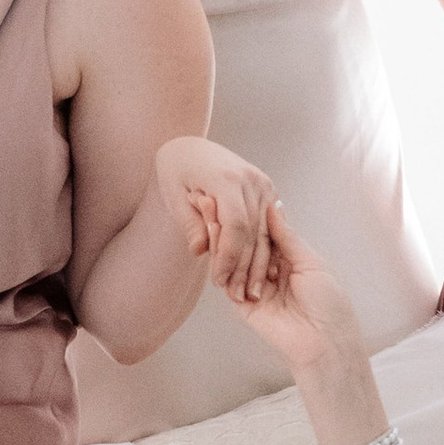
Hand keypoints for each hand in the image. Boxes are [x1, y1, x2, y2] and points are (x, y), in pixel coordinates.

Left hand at [157, 136, 279, 304]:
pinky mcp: (268, 190)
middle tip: (235, 296)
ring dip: (257, 265)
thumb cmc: (177, 171)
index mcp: (226, 178)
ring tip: (249, 292)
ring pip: (265, 233)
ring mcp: (263, 184)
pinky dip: (264, 250)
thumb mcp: (174, 196)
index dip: (229, 257)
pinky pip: (269, 226)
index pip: (236, 225)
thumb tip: (200, 251)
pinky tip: (260, 274)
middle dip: (244, 268)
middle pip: (253, 232)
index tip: (218, 280)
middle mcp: (251, 180)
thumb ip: (190, 223)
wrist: (192, 148)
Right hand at [210, 203, 372, 388]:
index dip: (249, 214)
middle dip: (231, 224)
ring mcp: (254, 286)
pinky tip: (212, 243)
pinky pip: (228, 281)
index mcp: (289, 258)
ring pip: (233, 260)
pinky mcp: (242, 305)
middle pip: (245, 244)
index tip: (234, 193)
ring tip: (210, 215)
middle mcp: (269, 270)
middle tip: (214, 200)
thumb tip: (272, 207)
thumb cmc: (328, 301)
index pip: (263, 232)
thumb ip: (286, 236)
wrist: (324, 340)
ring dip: (221, 239)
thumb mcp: (309, 261)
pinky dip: (220, 263)